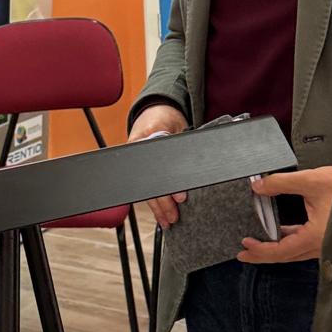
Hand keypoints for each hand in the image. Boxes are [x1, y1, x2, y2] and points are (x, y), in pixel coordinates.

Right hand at [127, 104, 188, 227]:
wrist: (155, 111)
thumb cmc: (162, 117)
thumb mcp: (172, 124)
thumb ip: (178, 142)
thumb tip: (192, 157)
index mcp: (142, 142)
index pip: (154, 170)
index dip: (168, 187)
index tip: (180, 197)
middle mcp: (138, 155)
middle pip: (150, 185)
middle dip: (163, 203)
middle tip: (175, 215)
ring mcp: (140, 163)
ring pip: (148, 190)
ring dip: (159, 208)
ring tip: (169, 221)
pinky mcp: (145, 169)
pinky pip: (149, 188)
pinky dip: (157, 202)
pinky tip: (162, 214)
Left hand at [239, 166, 331, 264]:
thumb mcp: (311, 181)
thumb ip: (281, 183)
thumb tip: (259, 186)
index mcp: (315, 236)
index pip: (282, 250)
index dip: (261, 251)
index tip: (245, 247)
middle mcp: (321, 245)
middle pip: (286, 256)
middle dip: (263, 255)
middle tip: (244, 253)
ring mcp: (326, 243)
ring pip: (295, 252)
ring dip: (276, 249)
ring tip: (258, 244)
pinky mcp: (329, 237)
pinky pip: (304, 245)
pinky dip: (289, 241)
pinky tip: (281, 233)